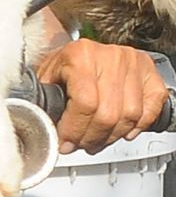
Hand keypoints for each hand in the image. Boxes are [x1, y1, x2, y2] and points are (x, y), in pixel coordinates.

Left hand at [35, 39, 169, 153]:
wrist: (81, 51)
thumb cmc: (64, 65)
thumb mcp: (46, 79)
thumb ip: (46, 104)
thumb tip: (48, 134)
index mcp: (81, 55)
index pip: (85, 104)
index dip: (75, 131)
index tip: (65, 142)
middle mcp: (110, 56)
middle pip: (108, 114)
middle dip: (91, 138)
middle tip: (81, 144)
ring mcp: (133, 63)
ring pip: (130, 116)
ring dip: (112, 136)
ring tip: (98, 139)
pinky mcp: (149, 72)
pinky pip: (150, 109)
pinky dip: (138, 126)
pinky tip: (123, 131)